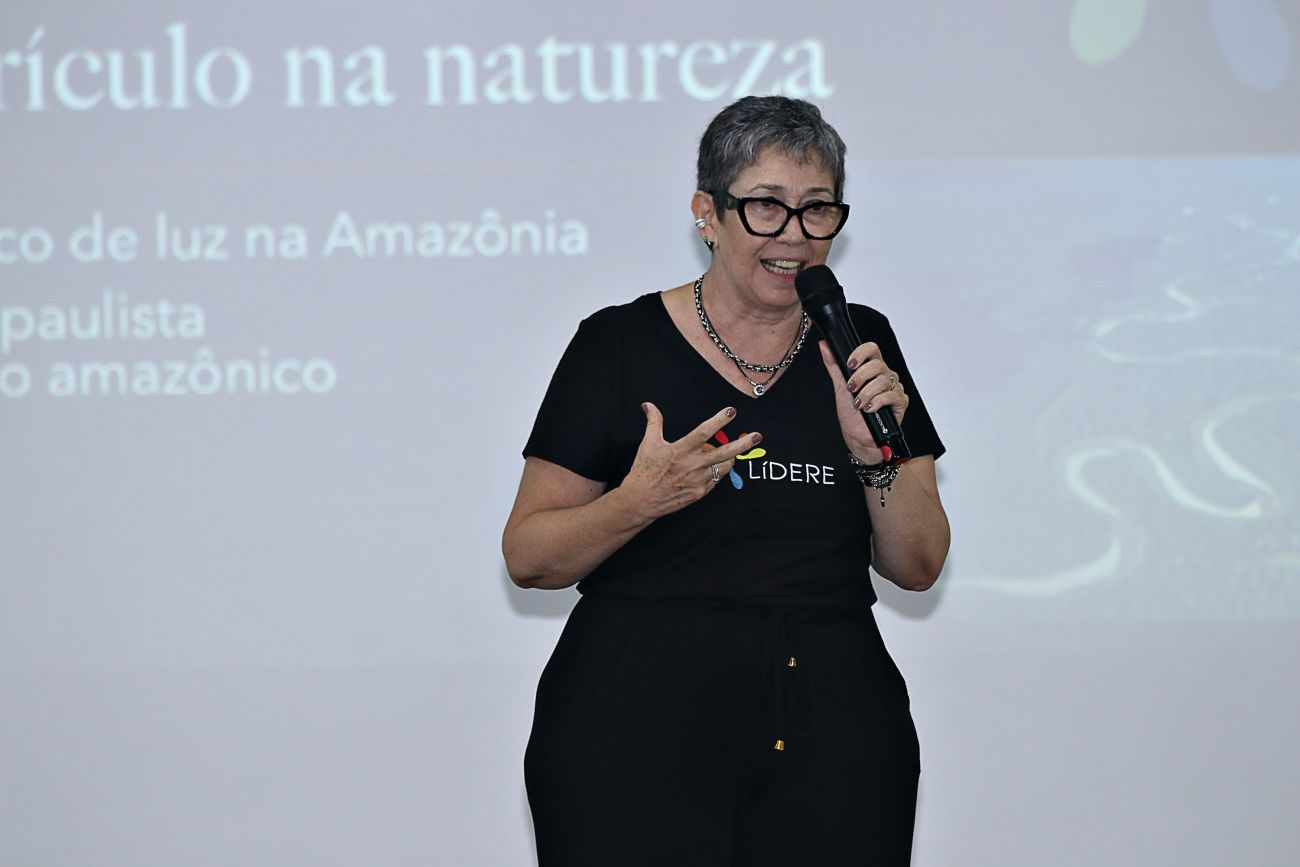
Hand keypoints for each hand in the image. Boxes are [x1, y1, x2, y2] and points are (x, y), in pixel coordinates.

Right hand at [621, 402, 761, 519]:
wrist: (641, 500)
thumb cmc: (644, 470)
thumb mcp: (648, 444)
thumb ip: (654, 422)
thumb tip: (648, 405)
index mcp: (680, 450)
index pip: (704, 432)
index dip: (719, 420)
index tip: (732, 411)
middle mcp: (692, 465)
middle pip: (724, 453)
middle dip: (743, 444)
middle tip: (757, 436)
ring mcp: (698, 481)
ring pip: (724, 467)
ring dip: (730, 458)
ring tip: (733, 452)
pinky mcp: (700, 493)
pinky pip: (716, 480)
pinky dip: (717, 472)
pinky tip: (713, 467)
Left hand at [818, 340, 908, 463]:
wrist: (857, 436)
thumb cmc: (851, 414)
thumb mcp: (839, 387)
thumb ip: (834, 366)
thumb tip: (824, 347)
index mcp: (872, 370)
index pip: (872, 349)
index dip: (861, 353)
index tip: (850, 364)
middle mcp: (884, 376)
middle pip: (877, 364)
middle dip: (860, 377)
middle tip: (851, 389)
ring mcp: (894, 388)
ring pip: (884, 380)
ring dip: (866, 393)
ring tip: (859, 404)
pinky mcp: (900, 402)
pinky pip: (892, 395)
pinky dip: (877, 402)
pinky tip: (869, 409)